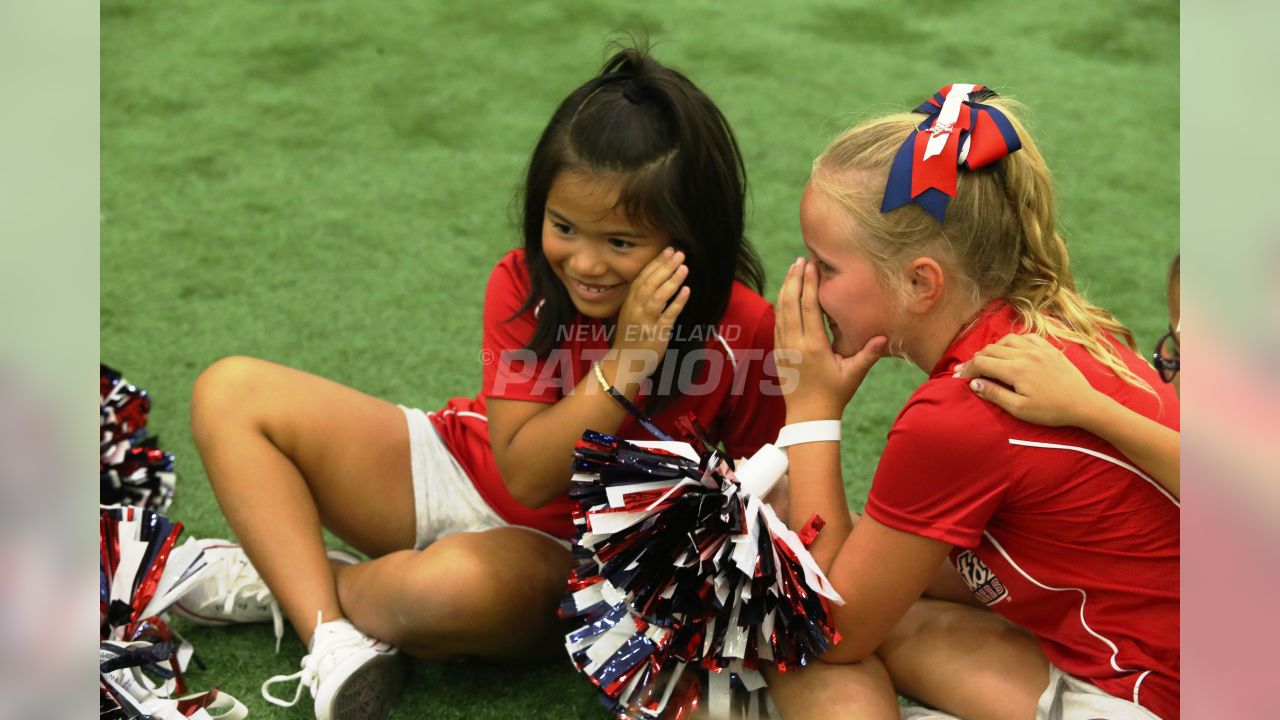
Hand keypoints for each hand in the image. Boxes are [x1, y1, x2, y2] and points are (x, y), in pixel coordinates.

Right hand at [611, 247, 690, 374]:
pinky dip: (677, 302)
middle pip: (650, 283)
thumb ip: (641, 297)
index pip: (642, 277)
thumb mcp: (631, 313)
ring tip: (684, 267)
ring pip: (658, 296)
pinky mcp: (657, 333)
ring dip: (672, 280)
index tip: (667, 251)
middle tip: (679, 253)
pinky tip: (686, 291)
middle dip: (665, 267)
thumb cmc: (631, 337)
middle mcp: (636, 309)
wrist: (625, 362)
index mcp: (630, 302)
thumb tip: (658, 279)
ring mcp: (646, 321)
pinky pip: (668, 315)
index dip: (655, 263)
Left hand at [774, 258, 885, 420]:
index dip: (809, 283)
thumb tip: (884, 337)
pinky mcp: (778, 351)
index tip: (811, 265)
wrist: (808, 416)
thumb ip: (867, 354)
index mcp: (813, 346)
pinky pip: (777, 321)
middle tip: (801, 260)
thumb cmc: (834, 395)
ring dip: (786, 288)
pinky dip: (780, 304)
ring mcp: (784, 347)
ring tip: (792, 270)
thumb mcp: (853, 375)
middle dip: (795, 278)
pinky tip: (785, 293)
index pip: (809, 307)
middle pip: (791, 302)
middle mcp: (795, 343)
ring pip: (781, 310)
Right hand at [954, 333, 1100, 426]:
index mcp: (1015, 370)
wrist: (1083, 404)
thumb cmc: (1050, 411)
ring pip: (1006, 340)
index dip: (967, 369)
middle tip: (968, 371)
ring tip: (988, 361)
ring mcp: (1038, 349)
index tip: (959, 377)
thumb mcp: (1019, 409)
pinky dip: (1013, 342)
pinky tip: (1012, 350)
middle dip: (975, 360)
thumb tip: (974, 383)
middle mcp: (1024, 354)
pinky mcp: (1049, 349)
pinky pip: (1026, 337)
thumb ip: (995, 394)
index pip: (981, 363)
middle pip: (990, 350)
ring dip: (993, 349)